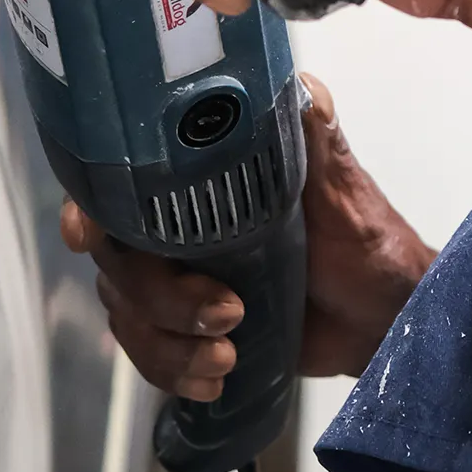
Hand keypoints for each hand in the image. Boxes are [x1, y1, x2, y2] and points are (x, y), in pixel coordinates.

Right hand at [60, 78, 434, 390]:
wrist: (382, 316)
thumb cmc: (366, 242)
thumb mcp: (342, 187)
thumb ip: (317, 140)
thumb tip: (307, 91)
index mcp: (201, 183)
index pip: (118, 187)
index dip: (89, 208)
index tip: (89, 236)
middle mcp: (177, 229)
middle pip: (120, 265)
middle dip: (162, 298)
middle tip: (227, 312)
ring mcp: (180, 284)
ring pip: (129, 315)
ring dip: (169, 344)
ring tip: (227, 357)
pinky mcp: (191, 332)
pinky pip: (151, 354)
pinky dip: (175, 372)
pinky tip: (215, 379)